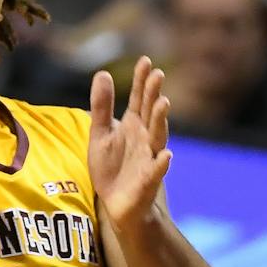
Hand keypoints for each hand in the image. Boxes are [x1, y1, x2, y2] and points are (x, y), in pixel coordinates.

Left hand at [88, 56, 170, 231]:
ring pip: (157, 137)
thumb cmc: (111, 168)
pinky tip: (166, 155)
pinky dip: (161, 163)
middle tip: (157, 74)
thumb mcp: (101, 134)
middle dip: (153, 95)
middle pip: (150, 113)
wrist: (117, 205)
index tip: (145, 61)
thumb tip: (102, 73)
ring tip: (163, 103)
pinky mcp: (148, 181)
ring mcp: (149, 158)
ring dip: (160, 121)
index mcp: (133, 125)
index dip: (142, 81)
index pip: (139, 99)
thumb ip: (102, 106)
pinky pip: (156, 171)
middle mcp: (145, 139)